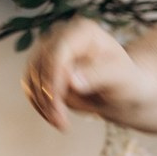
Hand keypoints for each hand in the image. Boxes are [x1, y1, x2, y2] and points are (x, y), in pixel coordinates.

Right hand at [22, 18, 146, 130]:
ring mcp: (49, 52)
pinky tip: (55, 119)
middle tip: (62, 123)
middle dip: (48, 96)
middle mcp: (62, 37)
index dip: (53, 78)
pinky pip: (30, 87)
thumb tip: (72, 80)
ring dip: (43, 103)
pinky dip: (39, 105)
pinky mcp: (42, 68)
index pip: (58, 52)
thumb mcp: (120, 78)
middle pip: (41, 65)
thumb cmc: (126, 82)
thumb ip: (99, 75)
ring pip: (32, 77)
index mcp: (83, 31)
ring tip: (62, 124)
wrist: (123, 91)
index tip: (57, 104)